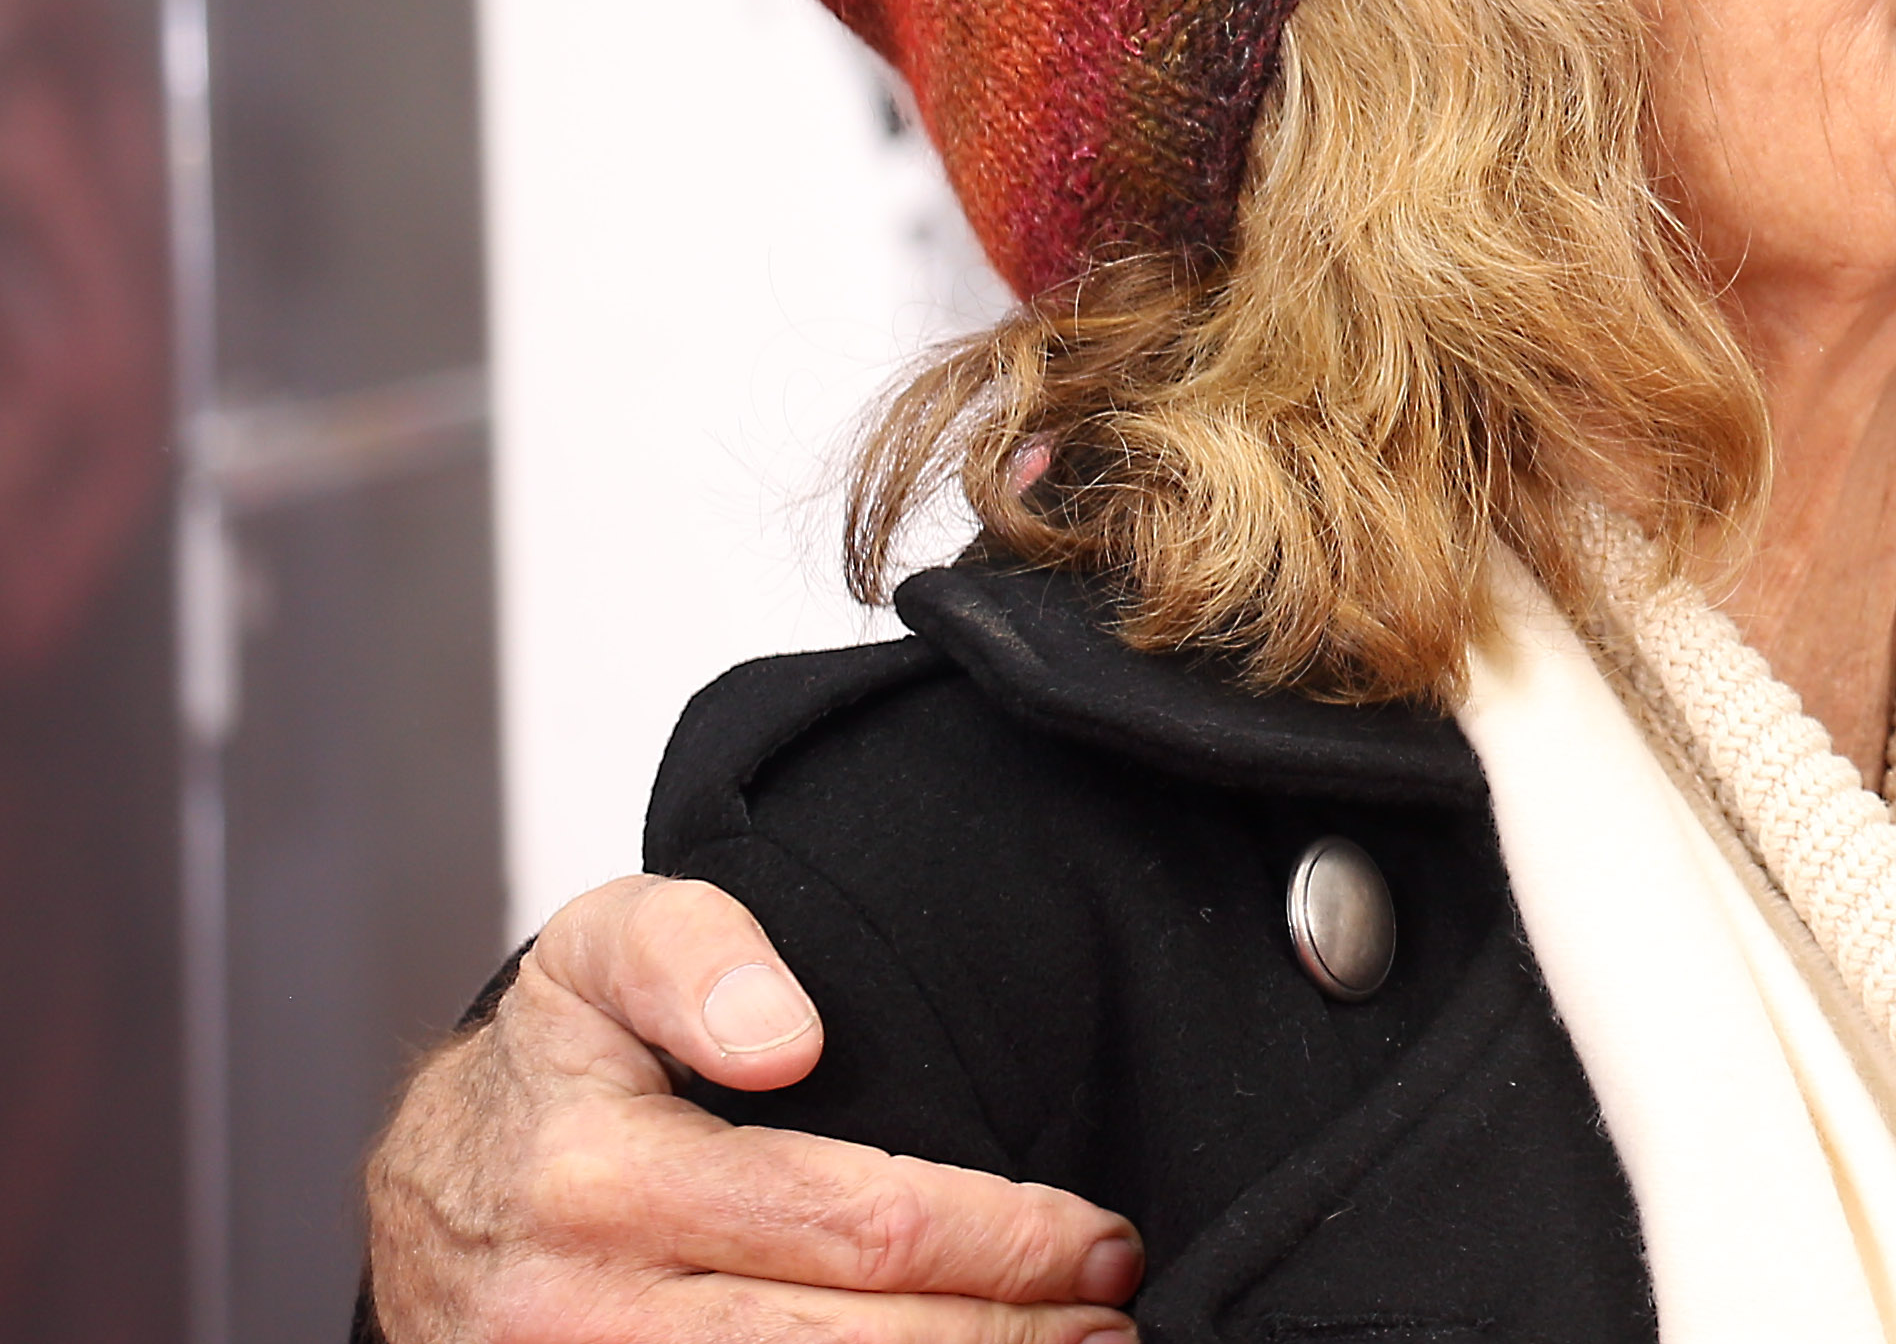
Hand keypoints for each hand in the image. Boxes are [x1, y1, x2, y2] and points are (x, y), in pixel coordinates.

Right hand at [362, 874, 1143, 1341]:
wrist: (424, 1194)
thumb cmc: (550, 1063)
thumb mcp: (600, 950)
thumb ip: (697, 952)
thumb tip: (789, 1035)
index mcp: (600, 1180)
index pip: (857, 1224)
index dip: (1003, 1240)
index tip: (1099, 1237)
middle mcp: (584, 1311)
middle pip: (853, 1343)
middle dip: (1010, 1335)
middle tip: (1112, 1318)